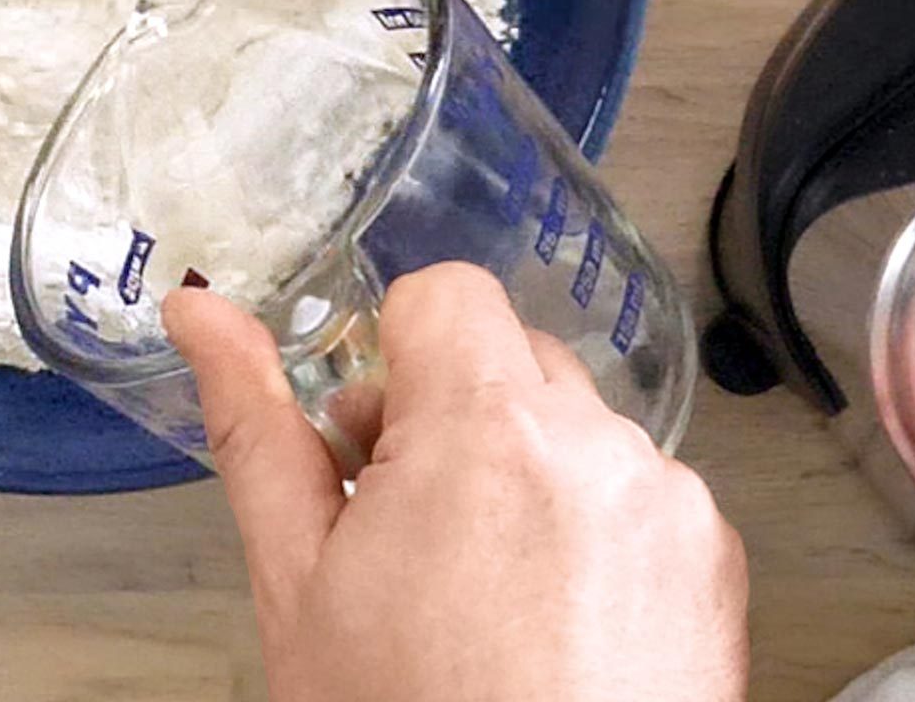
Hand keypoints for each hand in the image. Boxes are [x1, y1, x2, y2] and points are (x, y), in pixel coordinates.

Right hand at [166, 264, 746, 701]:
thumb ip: (256, 426)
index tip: (374, 446)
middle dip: (453, 419)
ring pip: (574, 426)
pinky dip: (592, 530)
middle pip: (511, 356)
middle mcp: (596, 446)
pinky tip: (548, 620)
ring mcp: (668, 503)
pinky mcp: (714, 560)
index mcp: (486, 427)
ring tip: (480, 594)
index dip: (392, 362)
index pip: (443, 294)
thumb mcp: (298, 581)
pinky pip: (638, 492)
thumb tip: (201, 314)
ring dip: (525, 475)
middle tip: (406, 532)